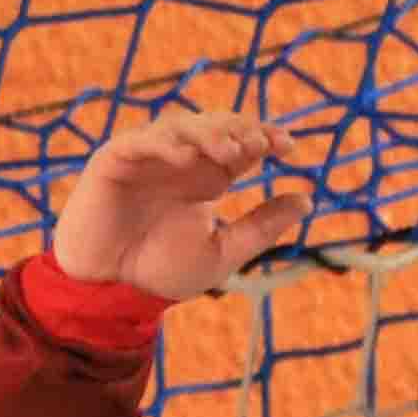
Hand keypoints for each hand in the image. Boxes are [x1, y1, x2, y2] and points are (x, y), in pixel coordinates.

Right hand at [48, 108, 313, 305]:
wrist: (109, 291)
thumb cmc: (160, 272)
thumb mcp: (223, 252)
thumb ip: (262, 226)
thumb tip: (308, 200)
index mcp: (205, 177)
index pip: (239, 143)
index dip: (263, 136)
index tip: (287, 145)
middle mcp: (179, 161)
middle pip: (214, 126)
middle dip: (239, 130)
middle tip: (258, 144)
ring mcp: (147, 157)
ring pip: (181, 125)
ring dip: (207, 132)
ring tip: (229, 149)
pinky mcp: (115, 160)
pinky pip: (140, 140)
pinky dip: (163, 143)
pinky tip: (185, 155)